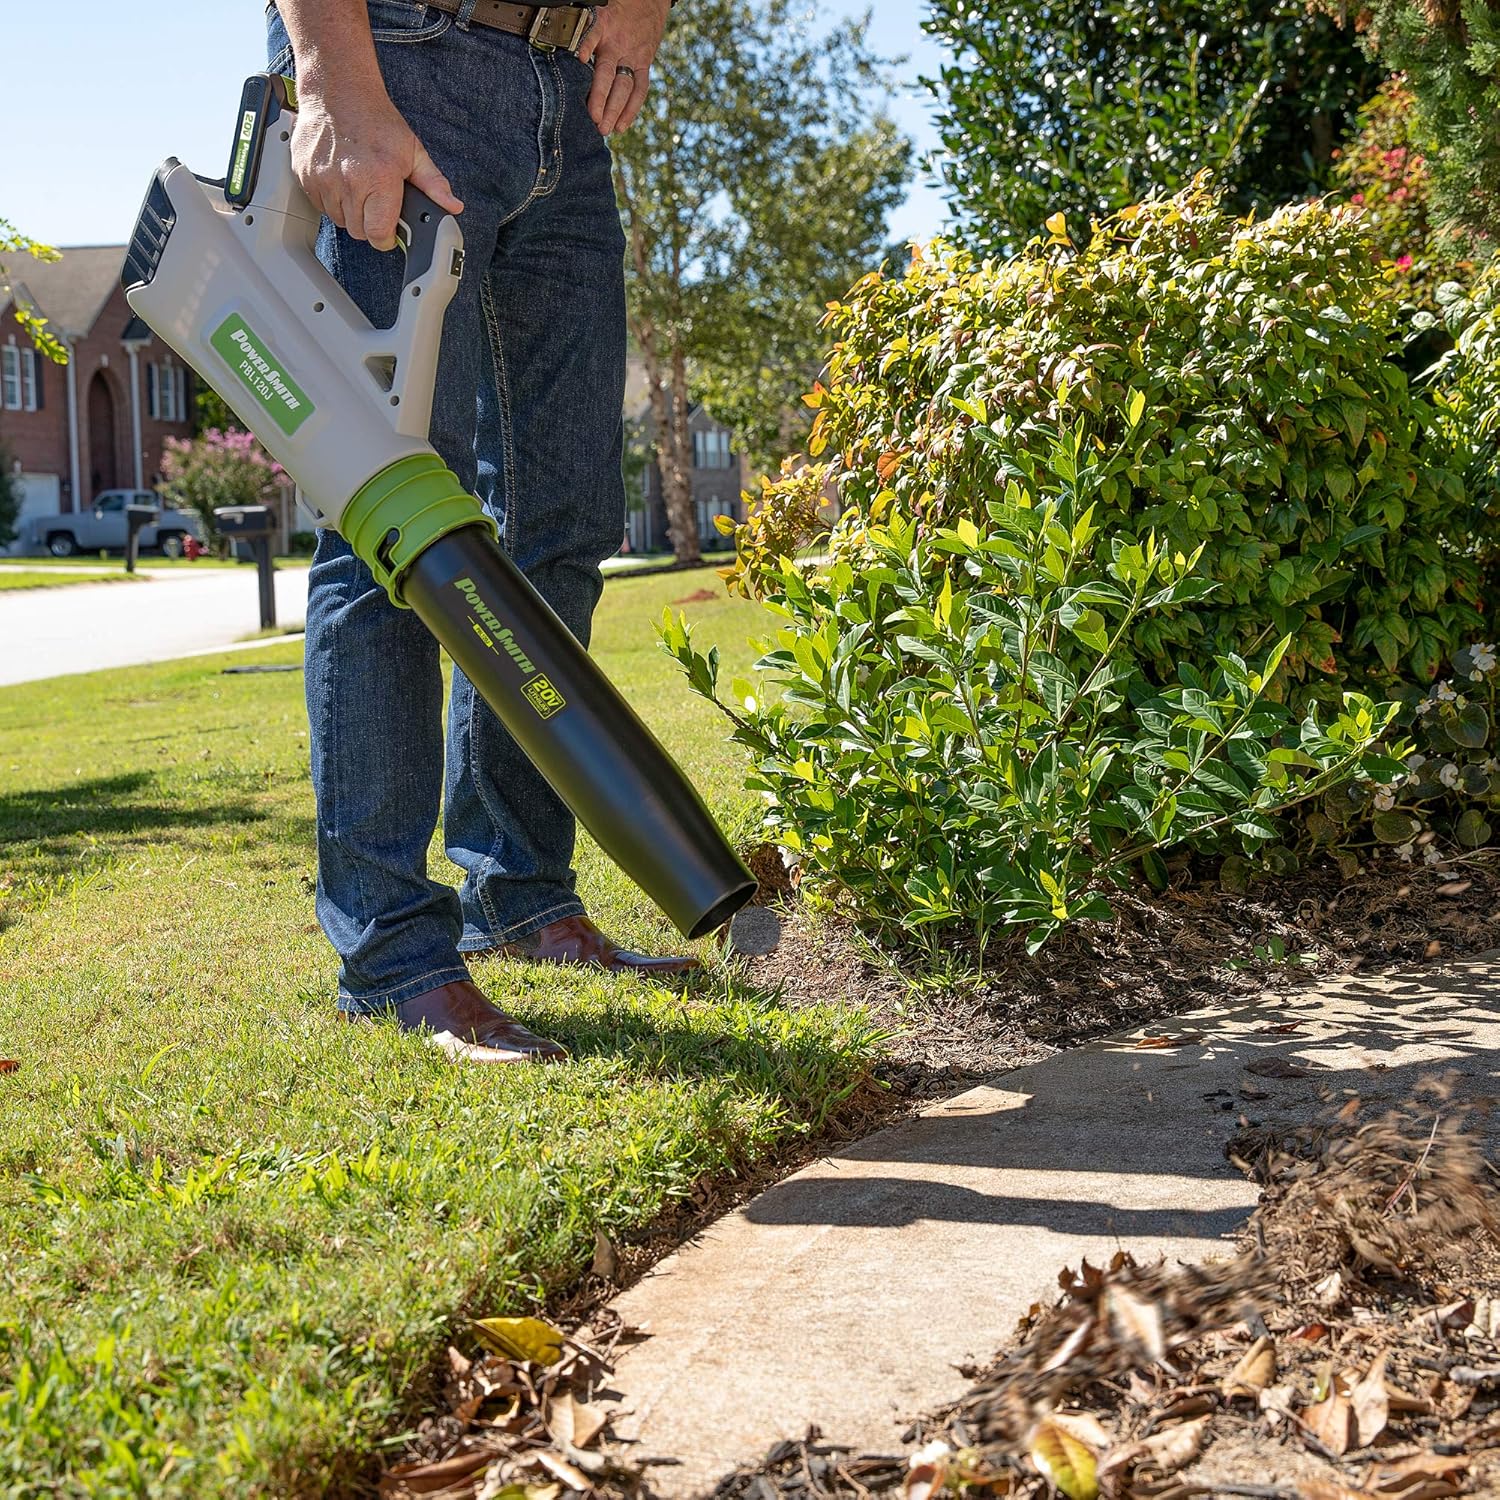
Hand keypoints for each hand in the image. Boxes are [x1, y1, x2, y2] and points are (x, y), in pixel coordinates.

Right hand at [290, 80, 462, 250]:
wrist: (338, 90)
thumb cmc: (375, 120)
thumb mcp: (413, 151)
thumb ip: (433, 184)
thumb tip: (451, 205)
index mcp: (379, 178)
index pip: (378, 234)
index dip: (386, 238)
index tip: (389, 233)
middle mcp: (349, 181)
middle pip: (358, 231)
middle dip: (369, 223)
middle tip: (375, 202)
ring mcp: (323, 179)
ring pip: (338, 219)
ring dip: (350, 212)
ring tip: (358, 187)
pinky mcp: (304, 175)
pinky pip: (319, 205)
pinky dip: (331, 200)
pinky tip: (340, 180)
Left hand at [577, 0, 670, 135]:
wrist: (649, 1)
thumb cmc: (616, 10)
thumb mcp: (598, 10)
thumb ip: (583, 30)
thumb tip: (563, 47)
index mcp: (604, 26)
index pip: (593, 38)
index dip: (586, 47)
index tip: (580, 58)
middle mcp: (619, 44)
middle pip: (609, 74)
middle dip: (602, 98)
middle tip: (595, 120)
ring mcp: (633, 56)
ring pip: (625, 87)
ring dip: (616, 110)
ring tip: (608, 129)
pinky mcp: (645, 64)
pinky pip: (640, 89)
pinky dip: (632, 109)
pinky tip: (622, 125)